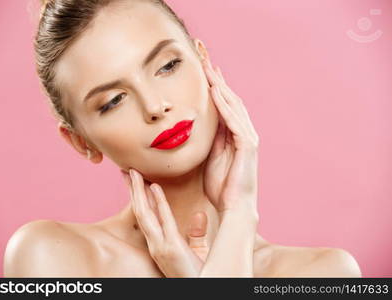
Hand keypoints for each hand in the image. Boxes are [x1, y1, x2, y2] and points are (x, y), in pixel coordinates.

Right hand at [121, 169, 209, 276]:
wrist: (198, 290)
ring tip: (134, 173)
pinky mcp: (171, 248)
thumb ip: (196, 233)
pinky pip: (164, 220)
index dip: (138, 198)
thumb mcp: (197, 252)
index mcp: (157, 244)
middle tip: (127, 171)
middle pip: (139, 211)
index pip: (144, 216)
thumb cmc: (198, 275)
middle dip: (133, 190)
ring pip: (144, 213)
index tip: (134, 182)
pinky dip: (158, 203)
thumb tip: (199, 214)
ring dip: (139, 192)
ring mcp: (160, 246)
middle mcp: (154, 244)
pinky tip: (154, 187)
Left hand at [202, 58, 259, 216]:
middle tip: (205, 58)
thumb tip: (203, 125)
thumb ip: (211, 140)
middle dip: (217, 78)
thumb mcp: (210, 157)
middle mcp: (243, 132)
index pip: (223, 104)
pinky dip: (225, 105)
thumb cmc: (221, 187)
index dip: (214, 85)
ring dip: (220, 85)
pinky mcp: (248, 146)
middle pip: (230, 99)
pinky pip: (235, 121)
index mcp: (233, 135)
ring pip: (234, 105)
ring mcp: (248, 138)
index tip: (203, 68)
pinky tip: (215, 90)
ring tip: (208, 67)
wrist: (233, 208)